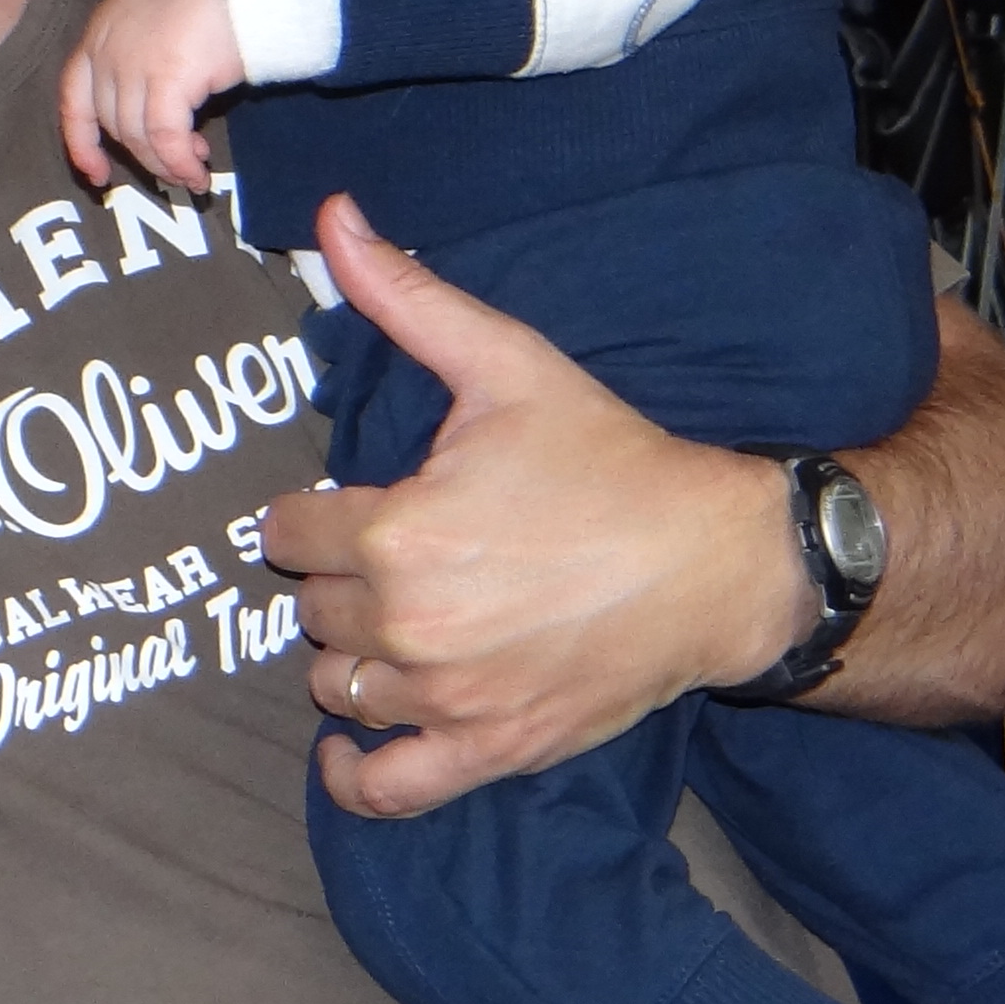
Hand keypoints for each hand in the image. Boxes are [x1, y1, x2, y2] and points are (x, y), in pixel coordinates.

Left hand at [61, 0, 248, 193]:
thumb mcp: (163, 19)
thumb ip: (145, 58)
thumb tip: (155, 118)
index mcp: (103, 27)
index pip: (74, 96)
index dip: (81, 142)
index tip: (97, 175)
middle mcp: (107, 45)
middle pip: (111, 122)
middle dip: (143, 154)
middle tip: (178, 163)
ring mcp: (132, 61)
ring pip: (136, 136)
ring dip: (165, 163)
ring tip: (194, 170)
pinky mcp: (165, 78)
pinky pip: (165, 139)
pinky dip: (180, 163)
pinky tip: (198, 173)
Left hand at [266, 199, 796, 816]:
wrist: (716, 562)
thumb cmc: (612, 460)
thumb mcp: (510, 365)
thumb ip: (408, 298)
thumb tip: (333, 217)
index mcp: (397, 532)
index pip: (288, 535)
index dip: (312, 515)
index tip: (346, 506)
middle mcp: (410, 624)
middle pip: (310, 609)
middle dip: (338, 579)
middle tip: (390, 557)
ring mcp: (449, 697)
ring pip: (337, 686)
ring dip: (350, 656)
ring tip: (395, 620)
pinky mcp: (490, 749)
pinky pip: (387, 786)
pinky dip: (354, 773)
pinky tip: (345, 747)